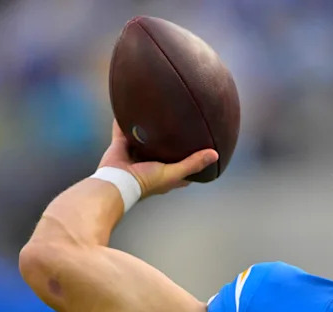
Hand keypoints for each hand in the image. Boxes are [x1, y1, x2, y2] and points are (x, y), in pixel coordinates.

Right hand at [98, 120, 217, 196]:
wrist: (117, 181)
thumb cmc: (146, 182)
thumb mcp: (174, 173)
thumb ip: (193, 163)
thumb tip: (215, 154)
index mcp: (164, 175)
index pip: (183, 169)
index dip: (192, 162)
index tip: (202, 151)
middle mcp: (150, 166)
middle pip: (163, 152)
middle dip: (169, 143)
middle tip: (179, 126)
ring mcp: (134, 156)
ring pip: (143, 140)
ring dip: (147, 131)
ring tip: (155, 114)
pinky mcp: (120, 147)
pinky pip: (122, 132)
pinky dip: (123, 122)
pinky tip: (128, 109)